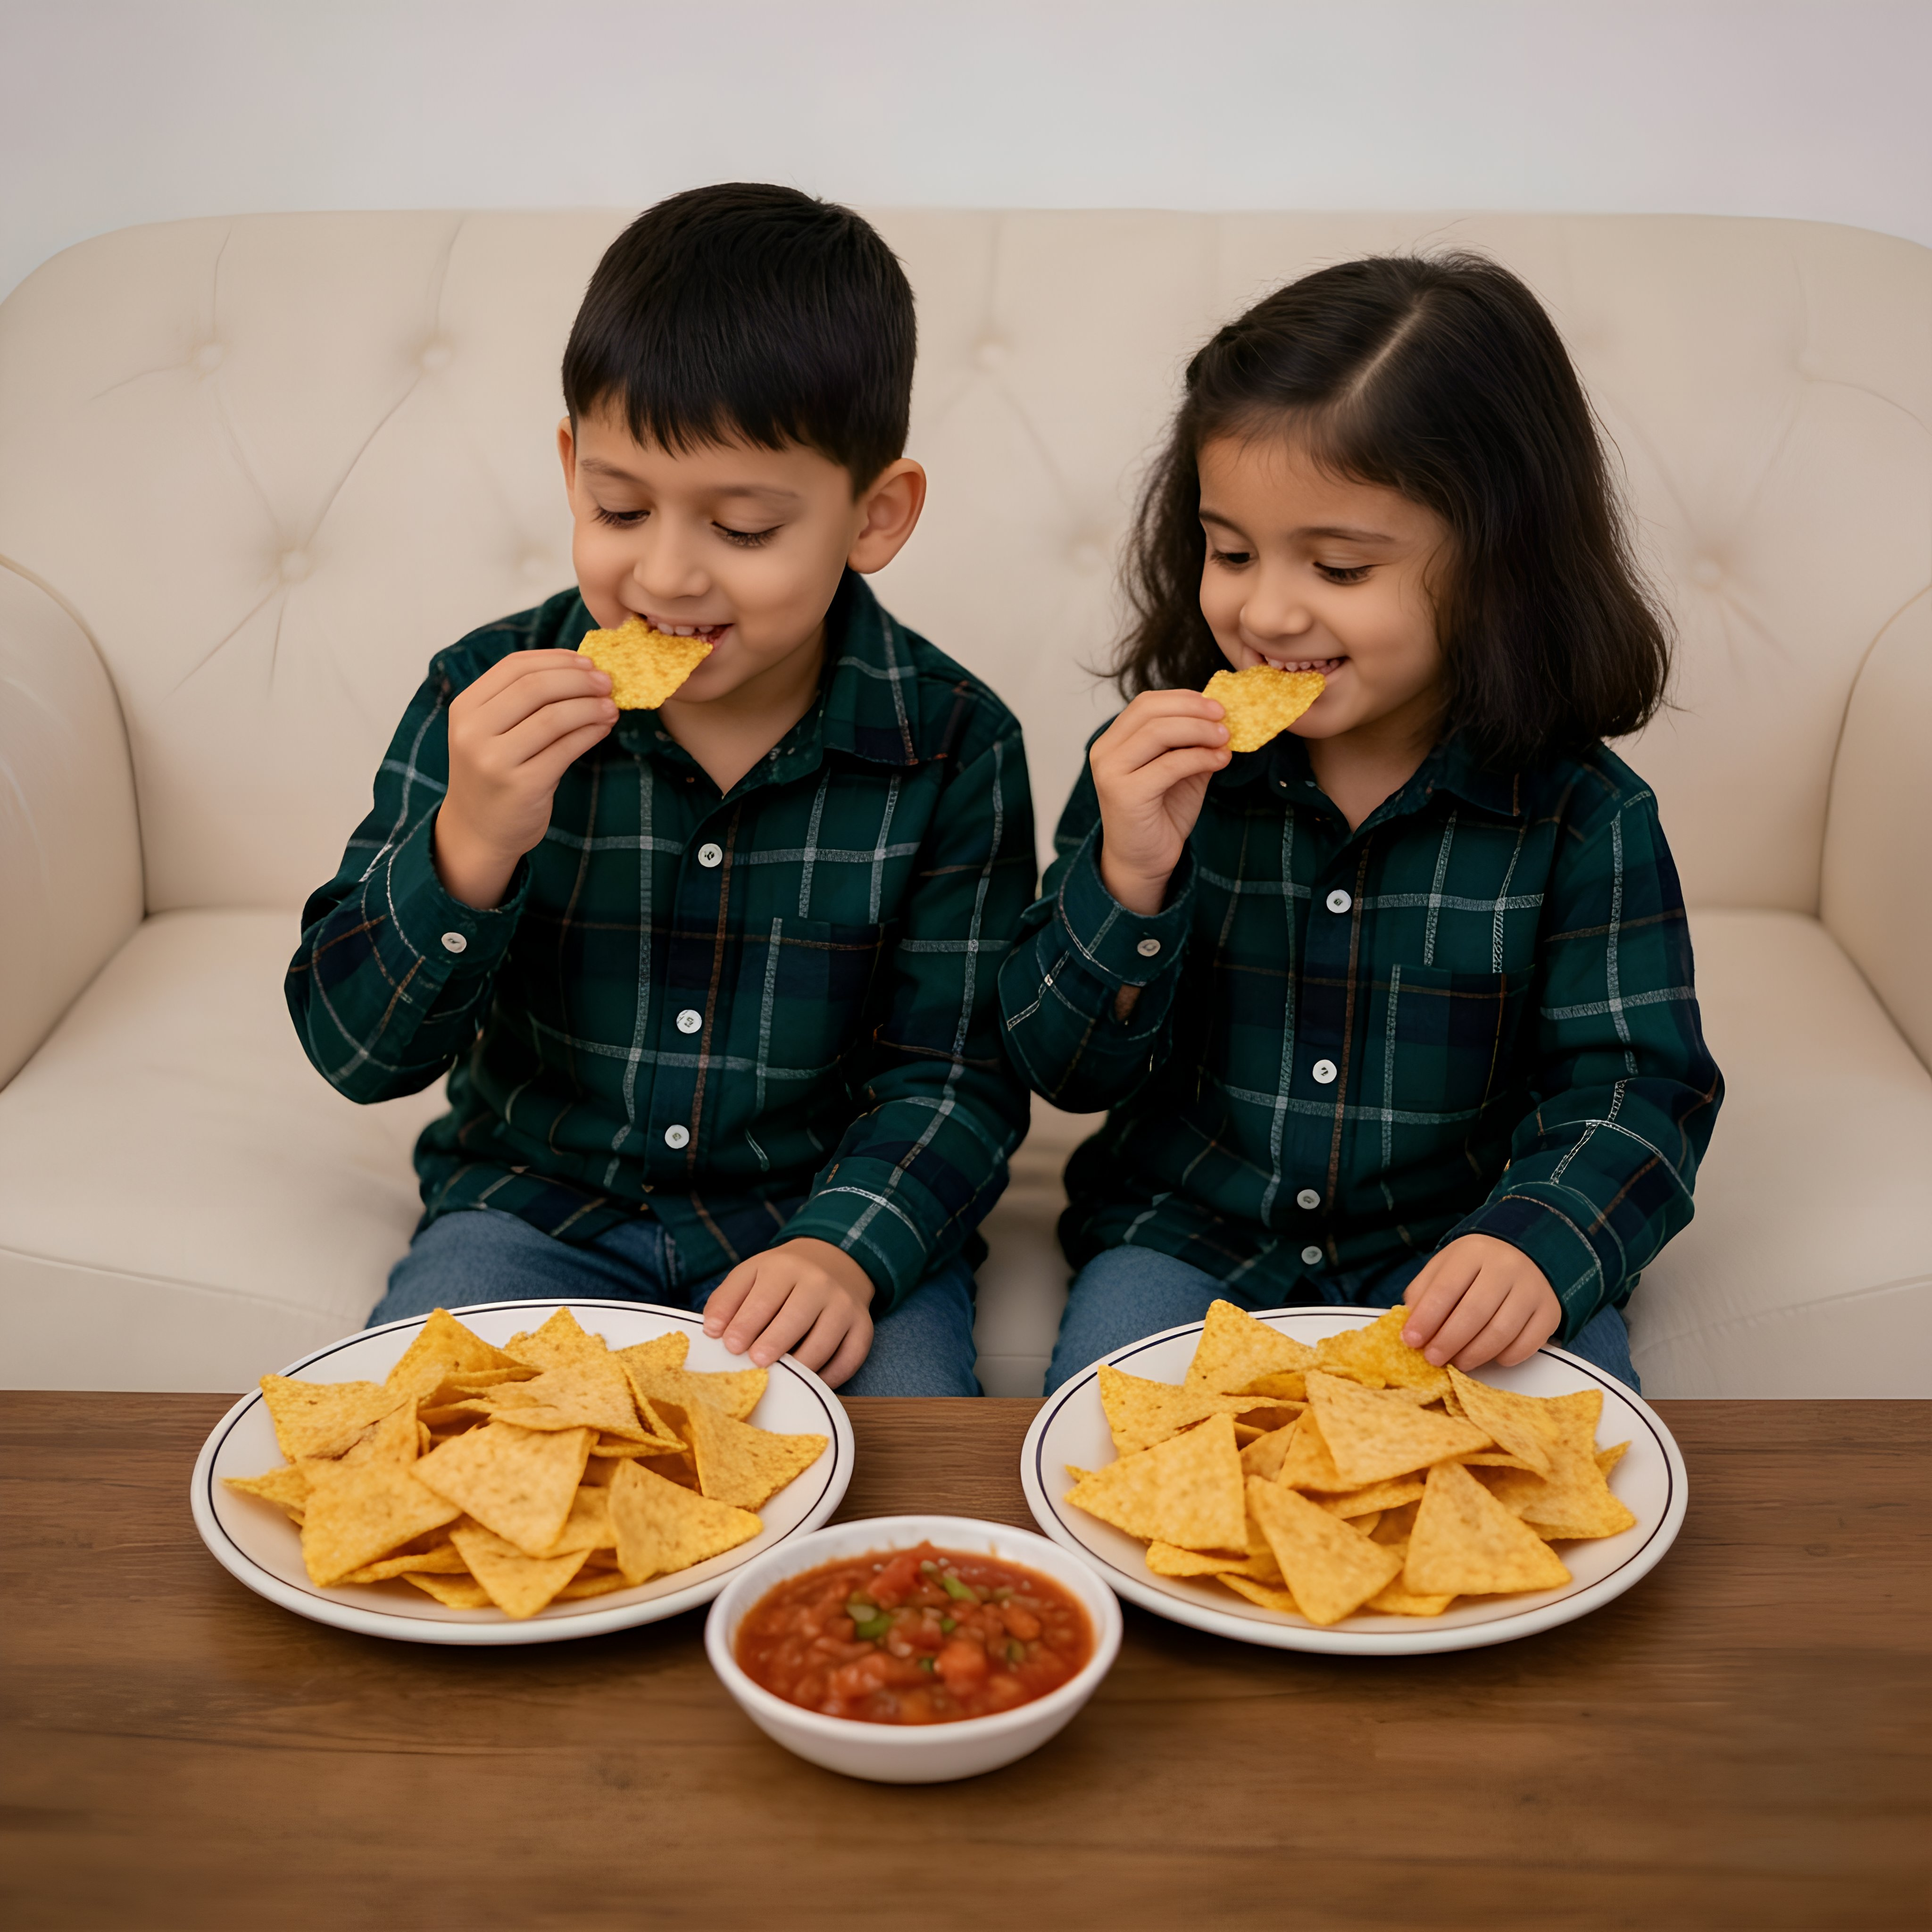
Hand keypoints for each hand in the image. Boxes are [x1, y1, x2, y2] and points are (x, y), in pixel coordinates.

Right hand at [434, 649, 617, 907]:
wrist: (478, 831)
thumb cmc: (494, 774)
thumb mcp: (491, 731)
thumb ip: (521, 700)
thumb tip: (582, 668)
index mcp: (466, 708)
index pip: (515, 666)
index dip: (557, 659)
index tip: (587, 662)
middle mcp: (474, 731)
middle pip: (535, 687)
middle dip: (579, 680)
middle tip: (607, 682)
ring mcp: (495, 760)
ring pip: (554, 716)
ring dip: (590, 706)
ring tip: (611, 706)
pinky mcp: (522, 786)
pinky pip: (566, 749)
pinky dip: (591, 733)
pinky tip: (604, 728)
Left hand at [702, 1237, 875, 1386]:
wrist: (832, 1262)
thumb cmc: (781, 1279)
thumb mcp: (750, 1274)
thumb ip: (727, 1299)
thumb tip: (711, 1330)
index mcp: (784, 1267)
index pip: (763, 1298)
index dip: (745, 1324)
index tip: (730, 1345)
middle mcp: (818, 1282)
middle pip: (796, 1317)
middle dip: (774, 1342)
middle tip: (756, 1361)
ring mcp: (844, 1304)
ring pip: (824, 1340)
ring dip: (801, 1364)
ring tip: (783, 1376)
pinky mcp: (863, 1326)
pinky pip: (850, 1357)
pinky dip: (832, 1375)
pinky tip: (812, 1380)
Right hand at [1090, 689, 1229, 914]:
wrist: (1143, 861)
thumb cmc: (1161, 815)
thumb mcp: (1181, 770)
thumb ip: (1191, 744)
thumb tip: (1221, 718)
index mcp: (1114, 741)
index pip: (1146, 703)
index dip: (1183, 698)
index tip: (1216, 706)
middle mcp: (1105, 752)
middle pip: (1150, 710)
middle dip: (1193, 709)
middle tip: (1225, 718)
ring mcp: (1111, 772)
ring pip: (1158, 732)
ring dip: (1199, 730)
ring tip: (1225, 738)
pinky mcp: (1125, 794)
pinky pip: (1169, 764)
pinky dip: (1200, 757)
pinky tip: (1221, 761)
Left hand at [1400, 1235, 1561, 1370]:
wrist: (1525, 1255)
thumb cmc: (1475, 1268)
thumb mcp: (1444, 1268)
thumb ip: (1424, 1293)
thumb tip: (1411, 1329)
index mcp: (1473, 1252)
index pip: (1445, 1289)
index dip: (1426, 1319)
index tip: (1410, 1340)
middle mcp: (1506, 1266)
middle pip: (1474, 1312)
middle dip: (1448, 1342)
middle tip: (1433, 1359)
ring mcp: (1532, 1288)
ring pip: (1501, 1331)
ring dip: (1474, 1354)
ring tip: (1458, 1363)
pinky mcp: (1550, 1311)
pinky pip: (1527, 1344)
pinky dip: (1505, 1357)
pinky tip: (1490, 1357)